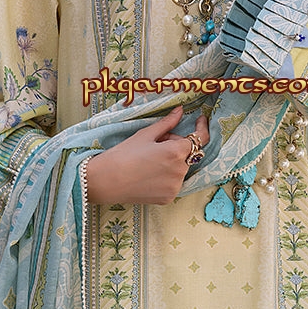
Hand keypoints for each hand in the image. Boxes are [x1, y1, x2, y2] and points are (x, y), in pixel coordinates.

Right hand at [86, 106, 209, 204]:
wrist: (106, 181)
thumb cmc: (123, 154)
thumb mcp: (145, 135)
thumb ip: (167, 123)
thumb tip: (180, 111)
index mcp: (176, 152)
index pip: (200, 138)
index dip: (201, 127)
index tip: (199, 120)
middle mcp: (180, 171)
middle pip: (187, 153)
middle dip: (176, 145)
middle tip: (155, 143)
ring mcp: (175, 187)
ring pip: (181, 168)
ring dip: (172, 161)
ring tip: (149, 160)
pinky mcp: (169, 198)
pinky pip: (173, 182)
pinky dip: (166, 176)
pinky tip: (148, 174)